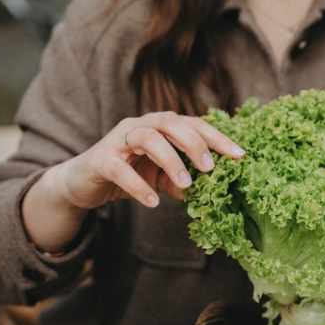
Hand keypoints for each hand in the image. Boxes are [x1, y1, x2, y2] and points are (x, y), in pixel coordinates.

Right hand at [52, 111, 244, 209]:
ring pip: (147, 139)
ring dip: (170, 160)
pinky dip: (138, 186)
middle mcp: (140, 126)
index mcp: (160, 126)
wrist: (83, 184)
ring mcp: (118, 140)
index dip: (218, 138)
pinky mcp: (100, 160)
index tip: (240, 155)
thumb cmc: (130, 175)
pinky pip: (120, 170)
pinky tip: (153, 202)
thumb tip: (215, 192)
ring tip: (185, 185)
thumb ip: (185, 180)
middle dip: (194, 143)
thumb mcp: (162, 178)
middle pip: (172, 123)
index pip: (194, 124)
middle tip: (210, 168)